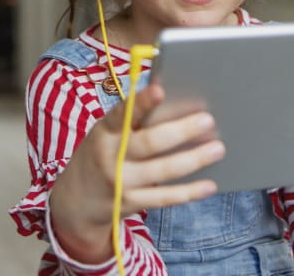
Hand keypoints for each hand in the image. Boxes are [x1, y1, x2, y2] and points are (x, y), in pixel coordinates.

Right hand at [48, 83, 223, 262]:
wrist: (75, 200)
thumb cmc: (101, 154)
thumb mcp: (106, 134)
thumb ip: (131, 121)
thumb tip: (172, 103)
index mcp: (104, 132)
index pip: (122, 114)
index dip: (141, 103)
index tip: (160, 90)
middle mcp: (110, 157)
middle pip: (150, 143)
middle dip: (181, 131)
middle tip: (208, 120)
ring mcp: (120, 182)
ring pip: (163, 170)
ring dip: (194, 159)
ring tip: (218, 148)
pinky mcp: (131, 203)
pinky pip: (164, 197)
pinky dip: (189, 192)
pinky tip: (209, 185)